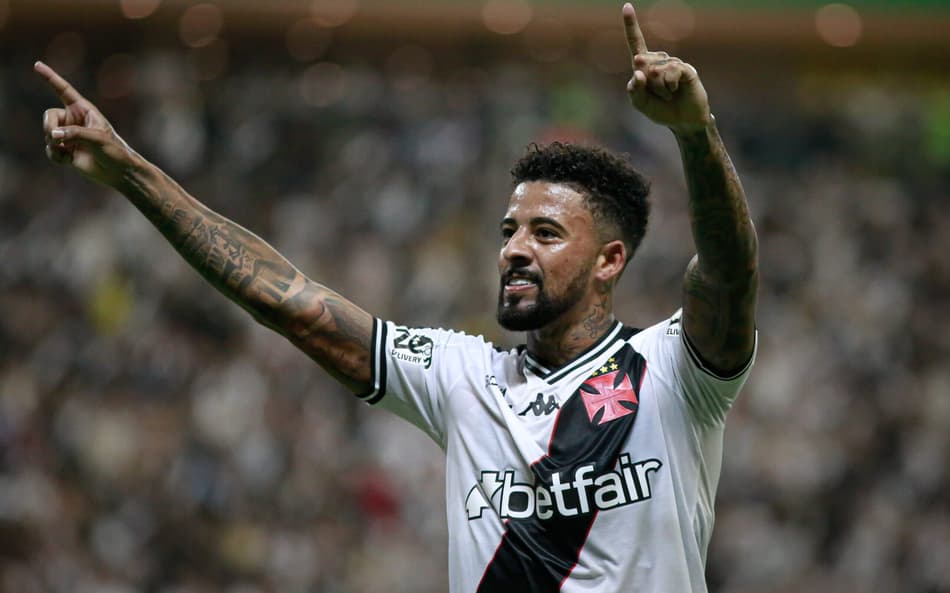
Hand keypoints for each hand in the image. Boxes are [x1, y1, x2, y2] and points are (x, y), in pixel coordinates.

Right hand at [35, 61, 138, 187]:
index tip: (37, 65)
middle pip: (49, 116)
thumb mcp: (98, 138)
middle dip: (49, 127)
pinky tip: (68, 160)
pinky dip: (55, 155)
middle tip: (56, 137)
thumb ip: (75, 134)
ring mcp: (68, 135)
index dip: (50, 78)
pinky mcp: (65, 150)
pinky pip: (49, 149)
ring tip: (69, 151)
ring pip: (48, 134)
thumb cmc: (114, 151)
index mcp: (83, 109)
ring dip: (55, 144)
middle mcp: (73, 120)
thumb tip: (53, 135)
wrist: (118, 172)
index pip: (63, 90)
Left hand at [622, 3, 711, 133]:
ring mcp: (673, 63)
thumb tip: (638, 72)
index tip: (626, 6)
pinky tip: (676, 91)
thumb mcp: (640, 104)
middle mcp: (659, 60)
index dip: (631, 25)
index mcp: (645, 66)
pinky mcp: (685, 69)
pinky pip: (670, 72)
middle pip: (641, 63)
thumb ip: (634, 90)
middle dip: (645, 85)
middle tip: (657, 95)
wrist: (683, 122)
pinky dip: (669, 86)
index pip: (636, 43)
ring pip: (654, 71)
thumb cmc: (661, 111)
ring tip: (668, 95)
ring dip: (659, 89)